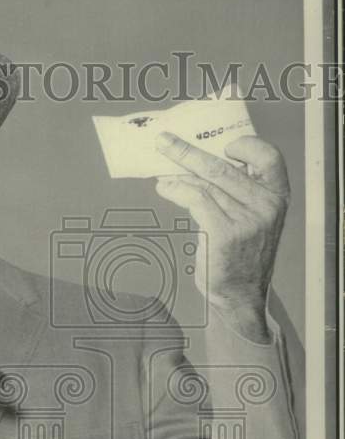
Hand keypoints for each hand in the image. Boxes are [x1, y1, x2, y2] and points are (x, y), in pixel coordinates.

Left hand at [154, 133, 289, 341]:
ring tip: (160, 173)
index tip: (224, 146)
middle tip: (165, 142)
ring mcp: (247, 219)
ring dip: (177, 175)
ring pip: (205, 183)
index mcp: (277, 198)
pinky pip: (196, 200)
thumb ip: (237, 195)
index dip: (247, 146)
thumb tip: (197, 167)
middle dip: (188, 151)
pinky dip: (177, 191)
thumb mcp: (252, 220)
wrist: (240, 296)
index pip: (269, 158)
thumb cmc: (241, 257)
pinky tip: (166, 189)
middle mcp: (266, 206)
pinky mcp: (225, 232)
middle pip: (223, 167)